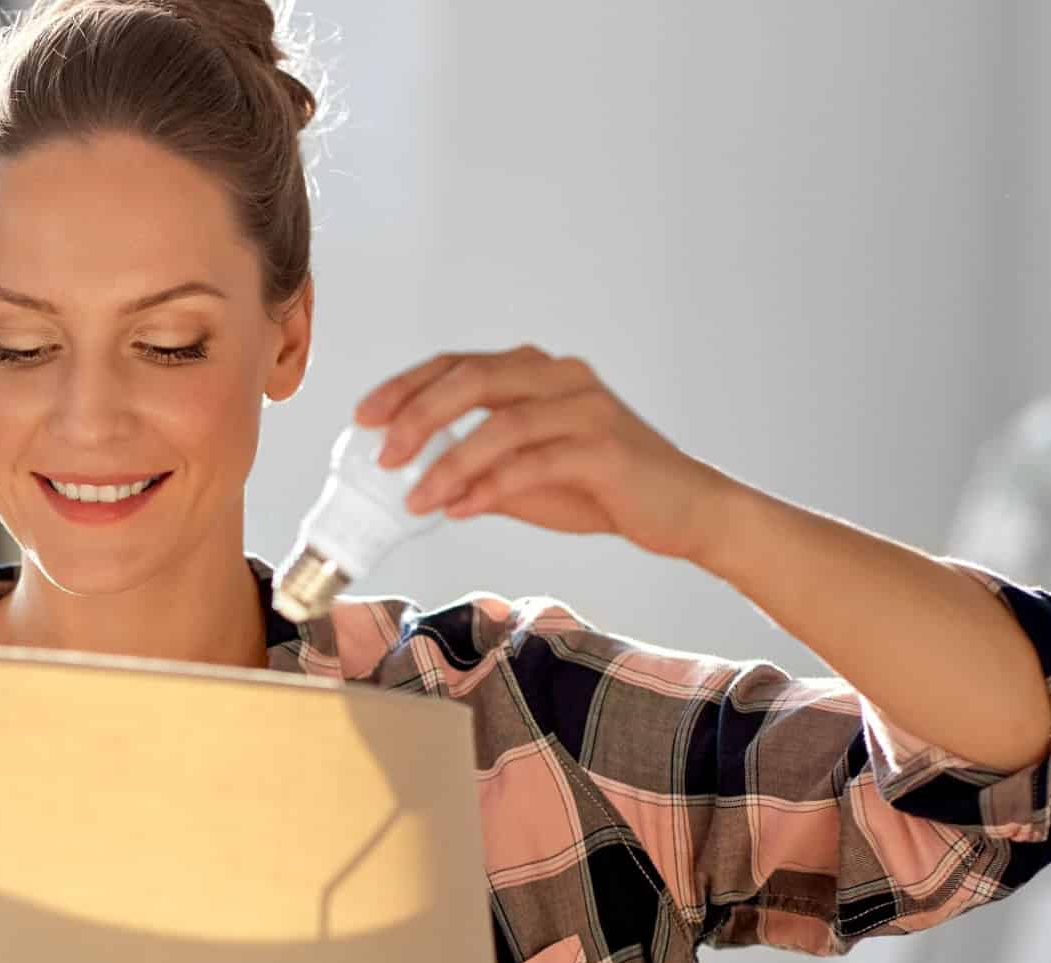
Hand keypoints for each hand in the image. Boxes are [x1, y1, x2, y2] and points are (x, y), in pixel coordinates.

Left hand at [355, 345, 740, 562]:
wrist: (685, 510)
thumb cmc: (604, 488)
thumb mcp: (528, 477)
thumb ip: (478, 468)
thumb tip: (414, 480)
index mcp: (539, 372)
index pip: (459, 364)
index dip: (407, 385)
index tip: (364, 416)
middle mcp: (561, 377)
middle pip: (474, 379)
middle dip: (419, 416)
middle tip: (382, 456)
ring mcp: (587, 408)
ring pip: (502, 423)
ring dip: (449, 461)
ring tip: (414, 498)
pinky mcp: (605, 448)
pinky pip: (534, 463)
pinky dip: (490, 486)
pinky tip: (459, 509)